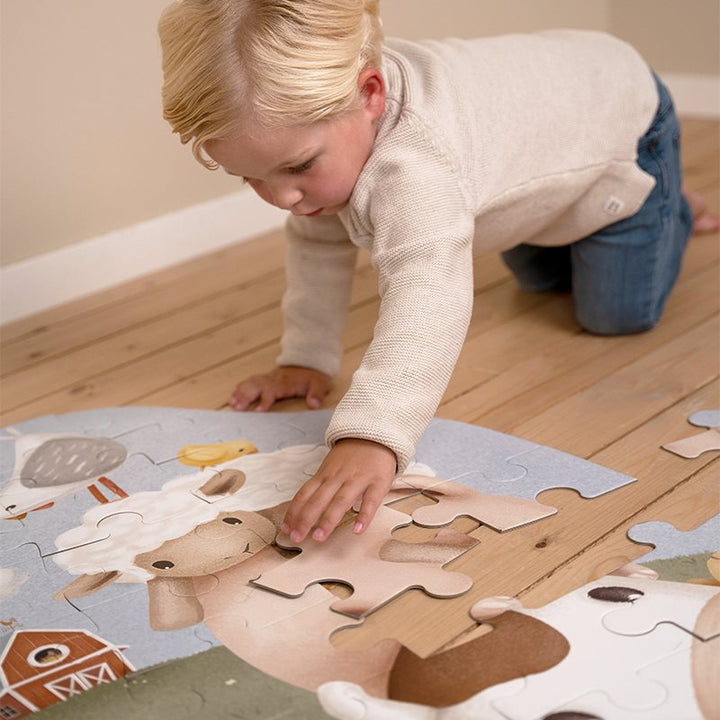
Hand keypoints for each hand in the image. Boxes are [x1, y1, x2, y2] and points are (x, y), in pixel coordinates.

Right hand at [229, 366, 330, 410]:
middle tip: (237, 408)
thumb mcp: (320, 384)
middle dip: (246, 397)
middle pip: (257, 387)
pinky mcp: (265, 379)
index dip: (265, 400)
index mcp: (285, 383)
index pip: (272, 391)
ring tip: (233, 403)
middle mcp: (274, 380)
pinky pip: (250, 381)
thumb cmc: (313, 376)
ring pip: (251, 383)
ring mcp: (268, 378)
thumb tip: (313, 404)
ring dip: (241, 392)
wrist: (309, 362)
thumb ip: (317, 394)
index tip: (259, 410)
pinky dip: (241, 387)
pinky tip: (233, 395)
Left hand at [282, 439, 396, 542]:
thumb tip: (303, 510)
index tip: (286, 529)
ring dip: (328, 520)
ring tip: (319, 537)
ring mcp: (358, 479)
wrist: (376, 435)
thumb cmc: (351, 456)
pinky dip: (364, 516)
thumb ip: (320, 486)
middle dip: (305, 520)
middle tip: (297, 538)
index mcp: (325, 474)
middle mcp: (338, 477)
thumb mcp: (330, 466)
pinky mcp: (378, 482)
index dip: (294, 512)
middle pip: (319, 499)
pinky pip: (371, 501)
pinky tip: (358, 530)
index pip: (304, 494)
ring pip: (341, 501)